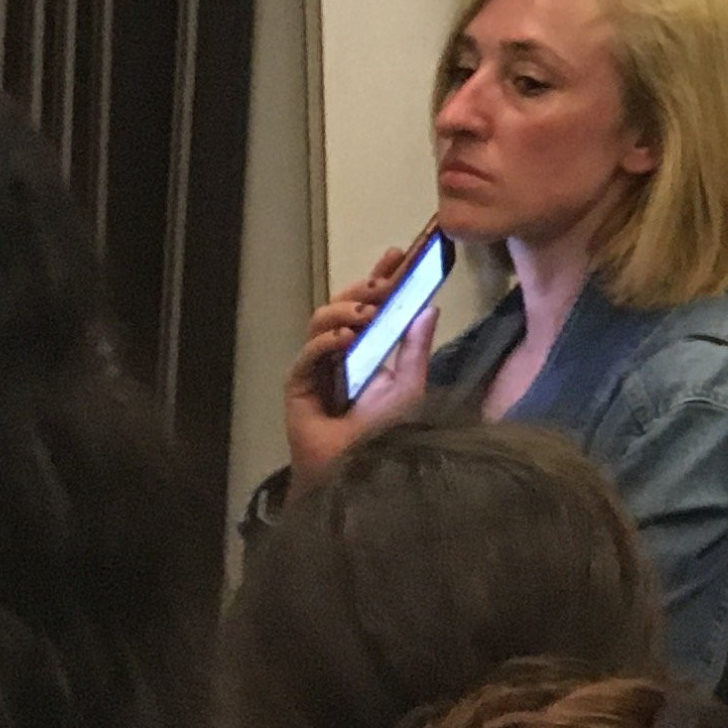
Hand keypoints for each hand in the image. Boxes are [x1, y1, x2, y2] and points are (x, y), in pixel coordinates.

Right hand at [282, 244, 432, 490]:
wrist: (359, 473)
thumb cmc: (385, 435)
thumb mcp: (409, 386)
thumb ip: (416, 348)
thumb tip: (429, 307)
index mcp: (368, 349)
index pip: (370, 306)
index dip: (379, 278)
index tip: (396, 253)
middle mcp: (340, 354)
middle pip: (342, 308)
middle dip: (361, 289)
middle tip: (381, 282)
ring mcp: (317, 368)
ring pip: (319, 323)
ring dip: (342, 312)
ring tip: (366, 314)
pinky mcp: (299, 388)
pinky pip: (306, 358)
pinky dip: (324, 343)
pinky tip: (344, 340)